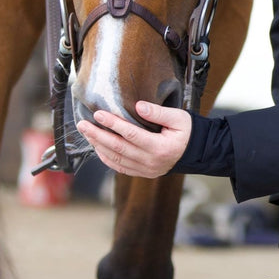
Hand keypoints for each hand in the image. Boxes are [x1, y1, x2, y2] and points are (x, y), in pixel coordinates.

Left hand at [76, 101, 191, 177]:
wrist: (196, 152)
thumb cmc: (187, 132)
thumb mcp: (179, 118)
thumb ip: (158, 112)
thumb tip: (138, 106)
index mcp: (161, 147)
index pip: (131, 134)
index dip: (113, 124)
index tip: (98, 114)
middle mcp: (151, 161)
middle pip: (118, 148)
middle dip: (97, 135)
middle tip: (82, 124)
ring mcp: (147, 169)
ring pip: (116, 159)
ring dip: (98, 146)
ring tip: (86, 133)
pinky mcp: (143, 173)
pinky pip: (120, 167)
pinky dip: (106, 158)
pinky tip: (97, 147)